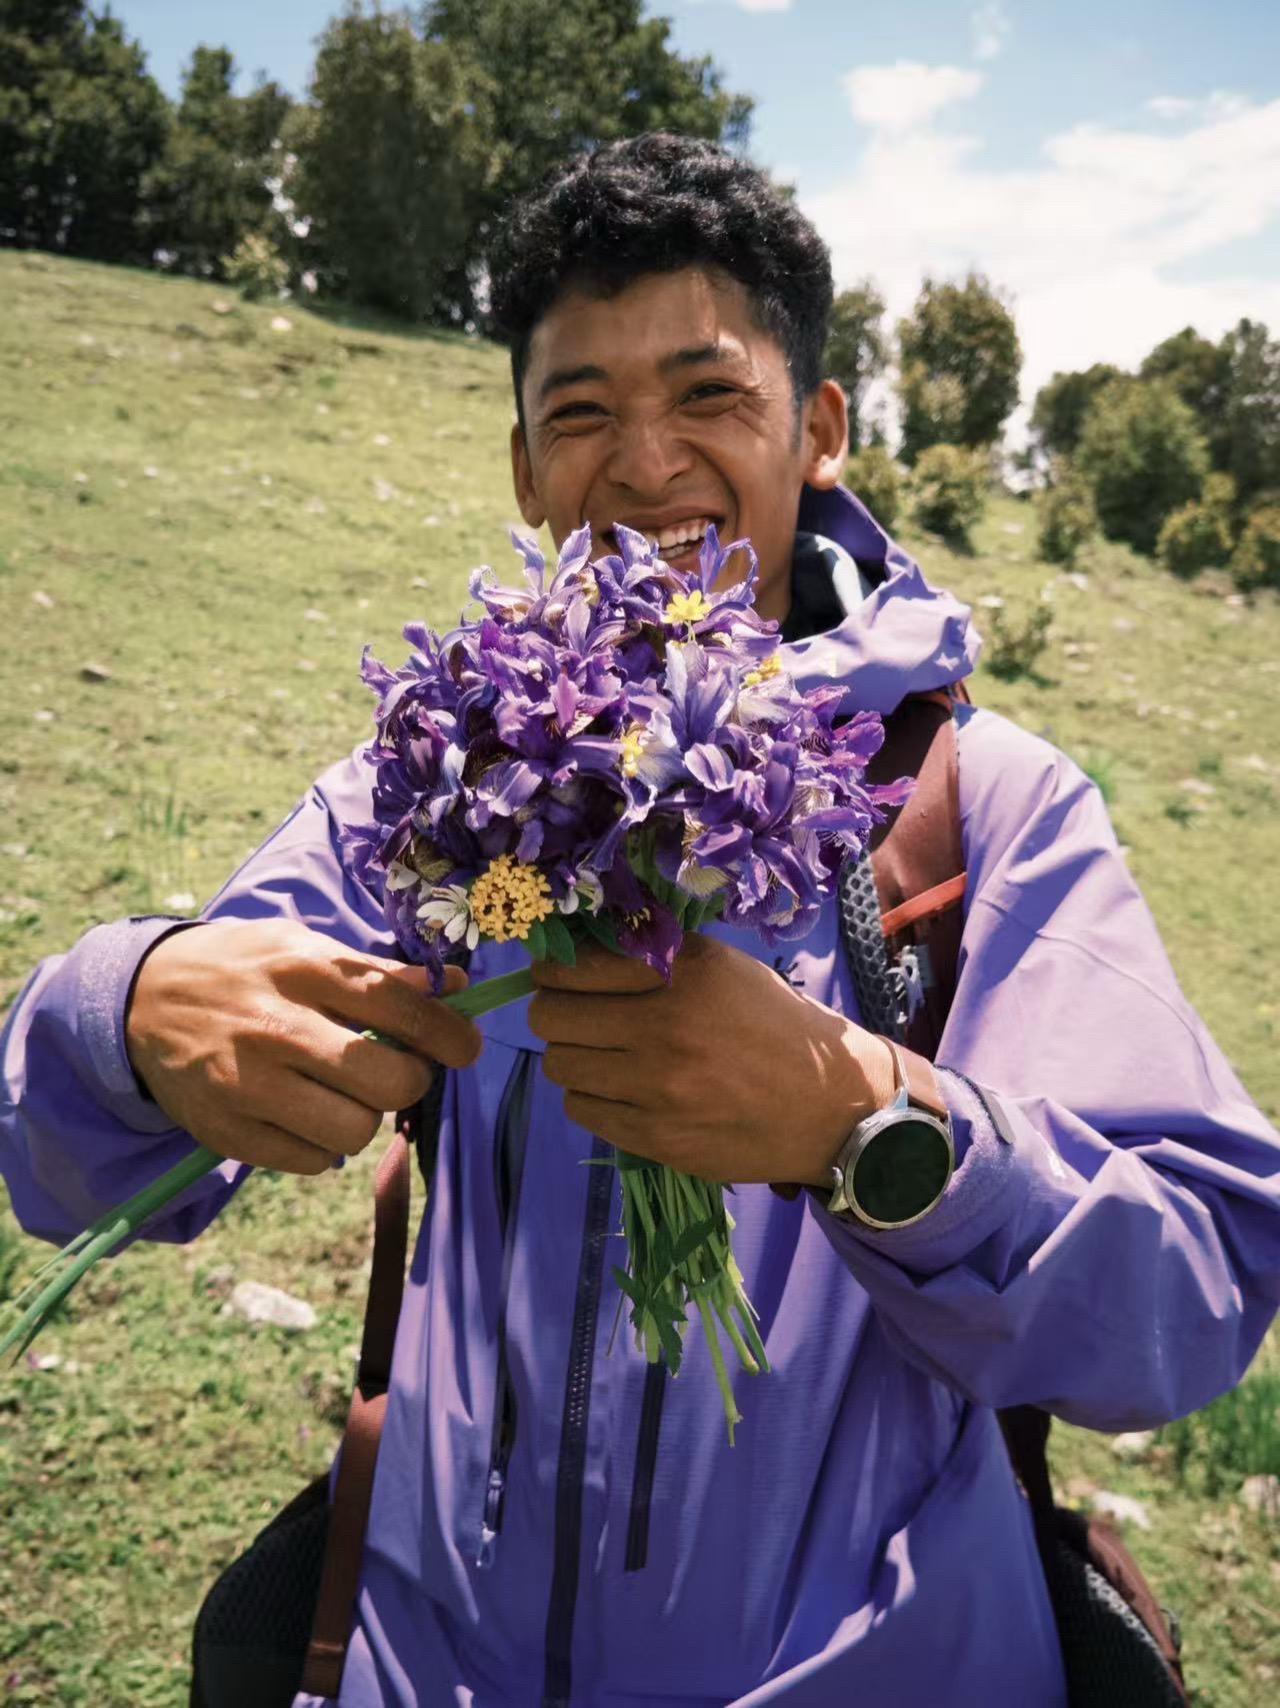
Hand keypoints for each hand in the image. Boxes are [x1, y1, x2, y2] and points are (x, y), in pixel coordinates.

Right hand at [125, 919, 481, 1174]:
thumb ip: (377, 972)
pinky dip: (320, 1146)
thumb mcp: (303, 947)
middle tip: (398, 1072)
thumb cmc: (245, 970)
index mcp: (303, 969)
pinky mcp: (225, 1132)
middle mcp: (275, 1027)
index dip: (447, 1033)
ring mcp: (246, 1084)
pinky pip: (310, 1163)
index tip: (465, 1048)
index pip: (398, 1007)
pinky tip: (302, 1114)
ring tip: (342, 1094)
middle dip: (409, 1082)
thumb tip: (455, 989)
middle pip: (385, 1081)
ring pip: (352, 1132)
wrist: (142, 998)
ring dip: (363, 1118)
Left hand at [528, 935, 894, 1186]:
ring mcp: (657, 1088)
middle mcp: (666, 1027)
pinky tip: (622, 1089)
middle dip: (554, 1011)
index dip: (553, 969)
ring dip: (573, 1056)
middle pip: (552, 1017)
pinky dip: (592, 1097)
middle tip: (574, 1014)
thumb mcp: (726, 969)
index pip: (575, 966)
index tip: (555, 975)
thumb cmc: (776, 1026)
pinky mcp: (655, 1137)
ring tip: (603, 1054)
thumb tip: (578, 948)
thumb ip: (657, 955)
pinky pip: (582, 1110)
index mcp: (685, 974)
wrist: (831, 1107)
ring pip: (560, 1066)